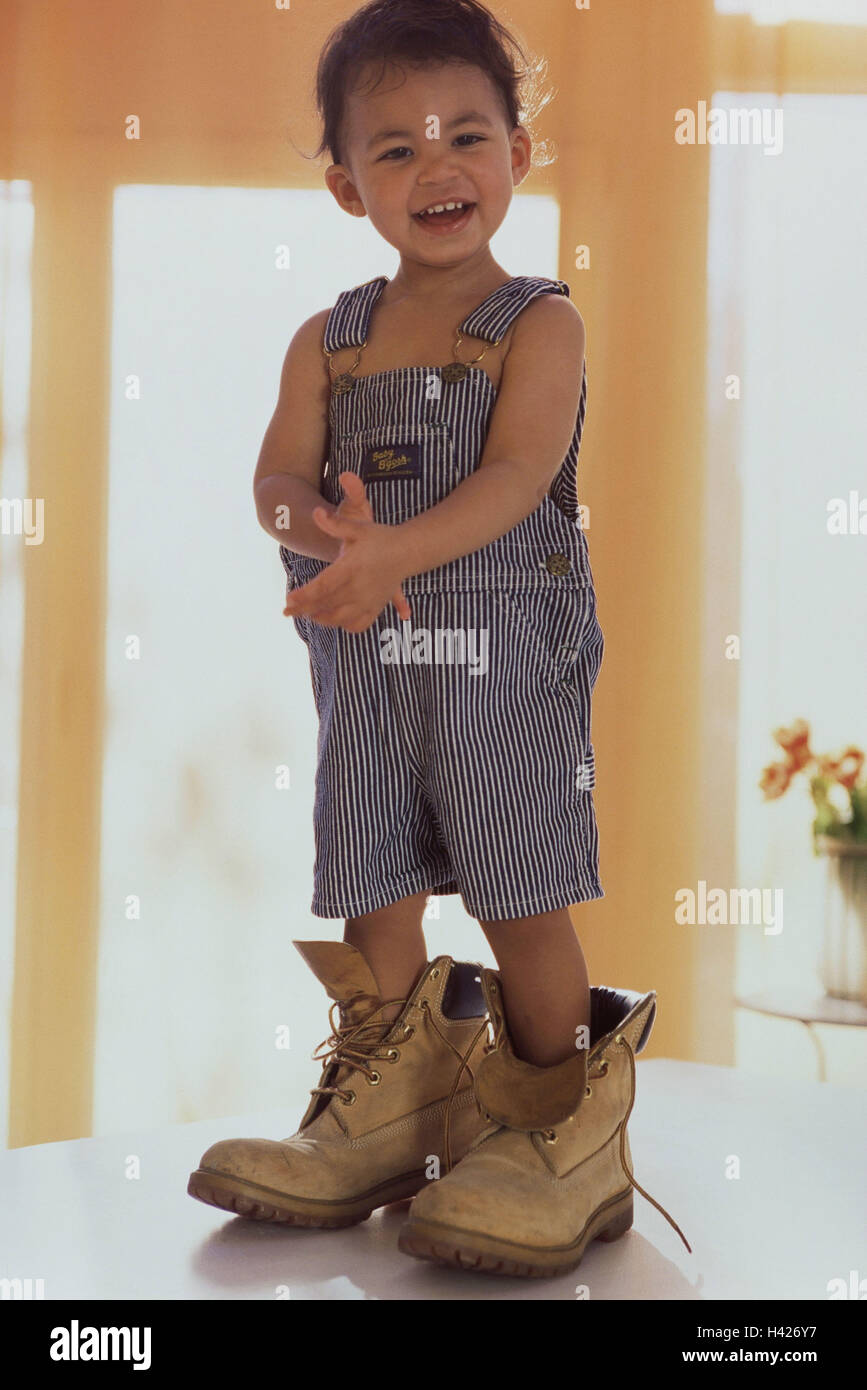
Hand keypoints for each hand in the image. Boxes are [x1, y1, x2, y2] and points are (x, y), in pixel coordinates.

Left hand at [283, 472, 411, 629]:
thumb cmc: (380, 538)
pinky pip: (359, 624)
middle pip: (326, 604)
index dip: (304, 595)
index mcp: (351, 568)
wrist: (409, 550)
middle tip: (287, 611)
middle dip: (304, 609)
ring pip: (340, 618)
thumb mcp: (358, 527)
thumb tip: (316, 512)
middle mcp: (360, 587)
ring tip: (308, 615)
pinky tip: (335, 620)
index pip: (323, 586)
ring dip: (321, 618)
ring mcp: (369, 600)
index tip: (289, 600)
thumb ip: (335, 524)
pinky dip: (345, 626)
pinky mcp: (376, 607)